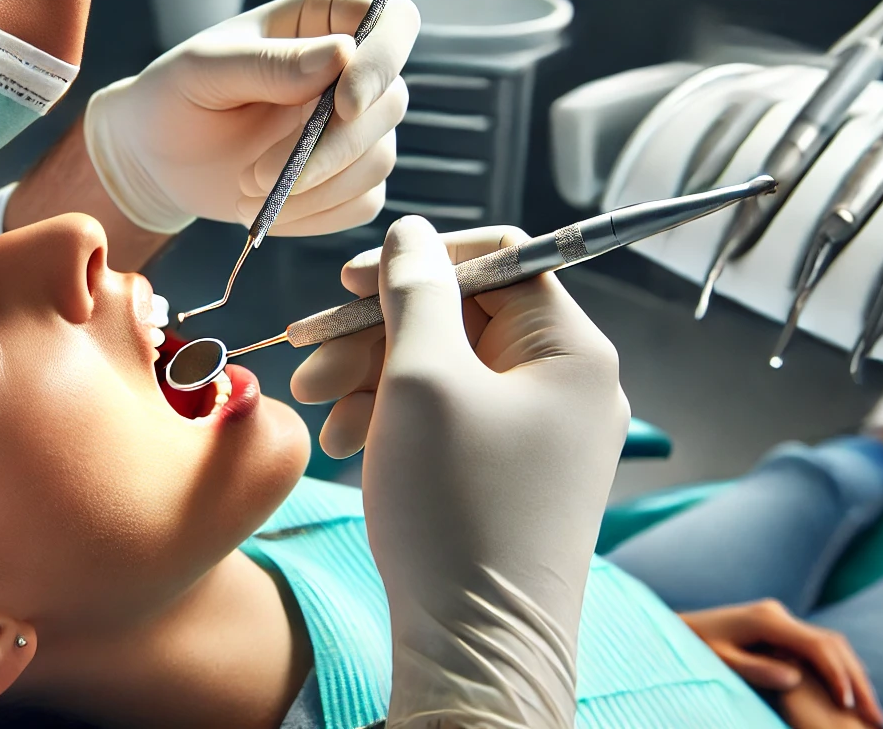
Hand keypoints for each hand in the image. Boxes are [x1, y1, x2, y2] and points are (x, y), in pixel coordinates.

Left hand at [82, 0, 414, 233]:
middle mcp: (352, 69)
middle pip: (390, 102)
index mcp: (324, 19)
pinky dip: (316, 215)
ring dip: (315, 189)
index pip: (394, 22)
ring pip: (379, 159)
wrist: (158, 158)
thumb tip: (342, 55)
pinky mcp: (349, 177)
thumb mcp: (205, 70)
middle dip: (331, 148)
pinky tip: (268, 212)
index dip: (382, 62)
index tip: (342, 106)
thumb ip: (269, 63)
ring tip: (248, 194)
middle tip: (257, 175)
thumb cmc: (175, 96)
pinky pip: (363, 202)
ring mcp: (355, 126)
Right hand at [336, 218, 629, 726]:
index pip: (498, 258)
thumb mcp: (424, 381)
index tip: (347, 283)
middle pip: (463, 317)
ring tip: (321, 412)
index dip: (418, 259)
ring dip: (374, 378)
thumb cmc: (458, 514)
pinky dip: (396, 419)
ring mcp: (543, 433)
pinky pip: (451, 417)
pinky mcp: (513, 472)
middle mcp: (569, 385)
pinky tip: (349, 443)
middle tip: (311, 363)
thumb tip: (411, 234)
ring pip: (447, 369)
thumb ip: (415, 291)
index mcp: (572, 350)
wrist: (477, 648)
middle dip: (377, 334)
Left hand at [679, 601, 882, 726]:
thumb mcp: (721, 662)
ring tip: (870, 711)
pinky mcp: (780, 628)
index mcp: (767, 620)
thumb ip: (756, 669)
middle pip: (832, 644)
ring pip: (831, 644)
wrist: (679, 627)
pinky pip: (820, 647)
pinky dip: (839, 670)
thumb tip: (794, 679)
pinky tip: (849, 697)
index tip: (850, 706)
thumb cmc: (694, 647)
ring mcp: (781, 618)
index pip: (816, 646)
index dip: (837, 676)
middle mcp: (778, 614)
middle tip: (877, 718)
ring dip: (853, 675)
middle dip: (857, 680)